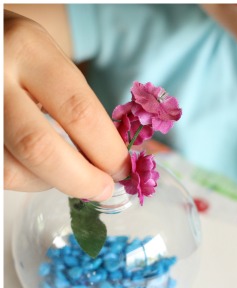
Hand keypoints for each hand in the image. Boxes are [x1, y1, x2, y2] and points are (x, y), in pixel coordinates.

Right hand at [4, 10, 129, 200]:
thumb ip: (80, 107)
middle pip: (40, 146)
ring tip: (68, 172)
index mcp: (30, 49)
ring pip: (13, 168)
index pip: (79, 112)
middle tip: (103, 190)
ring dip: (49, 182)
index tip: (124, 172)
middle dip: (80, 179)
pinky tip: (37, 167)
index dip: (107, 151)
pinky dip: (26, 178)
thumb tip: (118, 164)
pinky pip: (0, 172)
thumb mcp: (52, 62)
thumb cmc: (22, 58)